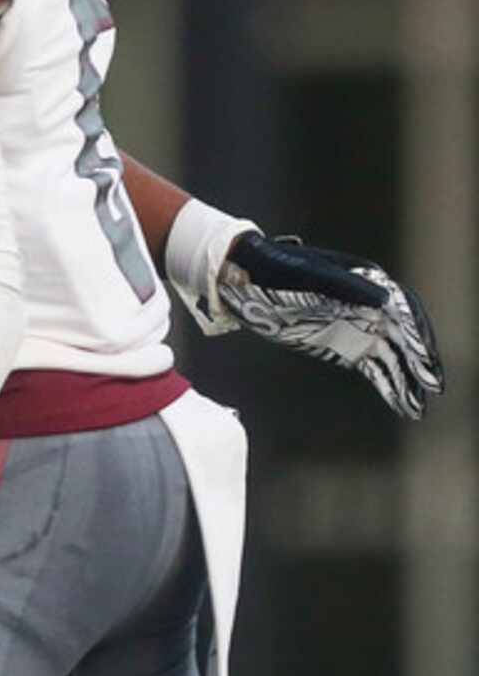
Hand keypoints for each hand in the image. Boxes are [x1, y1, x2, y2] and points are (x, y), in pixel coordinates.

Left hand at [168, 205, 441, 420]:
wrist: (244, 276)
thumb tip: (386, 299)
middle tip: (432, 388)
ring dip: (407, 380)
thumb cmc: (277, 268)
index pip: (404, 310)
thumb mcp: (309, 273)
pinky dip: (388, 384)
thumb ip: (346, 286)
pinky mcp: (340, 344)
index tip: (426, 358)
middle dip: (419, 362)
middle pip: (403, 337)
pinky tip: (401, 403)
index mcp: (367, 281)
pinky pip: (372, 366)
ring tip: (419, 407)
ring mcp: (355, 326)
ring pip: (391, 356)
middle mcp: (368, 305)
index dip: (419, 333)